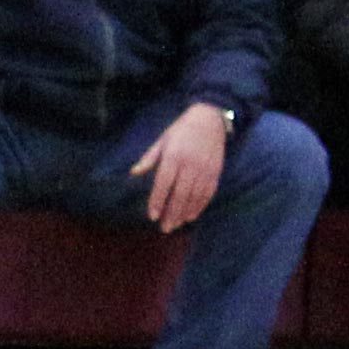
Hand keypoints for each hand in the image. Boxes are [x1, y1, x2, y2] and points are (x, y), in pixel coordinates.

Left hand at [131, 104, 230, 230]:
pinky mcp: (215, 172)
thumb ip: (149, 158)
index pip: (163, 183)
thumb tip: (133, 173)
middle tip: (165, 228)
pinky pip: (208, 193)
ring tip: (176, 225)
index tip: (152, 216)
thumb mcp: (162, 140)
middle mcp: (189, 164)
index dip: (158, 201)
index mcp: (173, 156)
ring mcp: (204, 169)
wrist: (210, 119)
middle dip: (172, 213)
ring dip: (185, 213)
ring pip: (194, 197)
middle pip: (180, 194)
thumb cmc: (182, 130)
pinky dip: (200, 206)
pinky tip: (192, 215)